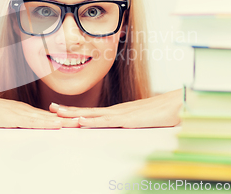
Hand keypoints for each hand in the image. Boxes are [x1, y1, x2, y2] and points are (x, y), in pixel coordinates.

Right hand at [0, 91, 79, 128]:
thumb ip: (9, 123)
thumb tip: (17, 128)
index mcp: (20, 110)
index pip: (44, 115)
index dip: (59, 118)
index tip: (72, 120)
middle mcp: (22, 109)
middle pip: (49, 115)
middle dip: (66, 118)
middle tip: (83, 120)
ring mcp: (18, 112)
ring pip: (45, 118)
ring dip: (62, 121)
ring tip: (78, 122)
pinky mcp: (12, 117)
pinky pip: (32, 121)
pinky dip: (46, 123)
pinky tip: (56, 125)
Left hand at [49, 89, 182, 127]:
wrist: (180, 104)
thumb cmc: (165, 112)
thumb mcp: (146, 120)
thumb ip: (136, 123)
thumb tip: (129, 126)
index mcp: (120, 112)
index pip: (94, 113)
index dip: (77, 111)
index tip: (62, 111)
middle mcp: (117, 111)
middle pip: (88, 111)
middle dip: (68, 110)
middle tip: (50, 108)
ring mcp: (122, 114)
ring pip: (93, 115)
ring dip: (74, 114)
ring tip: (57, 113)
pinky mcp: (128, 120)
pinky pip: (107, 122)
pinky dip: (92, 122)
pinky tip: (81, 122)